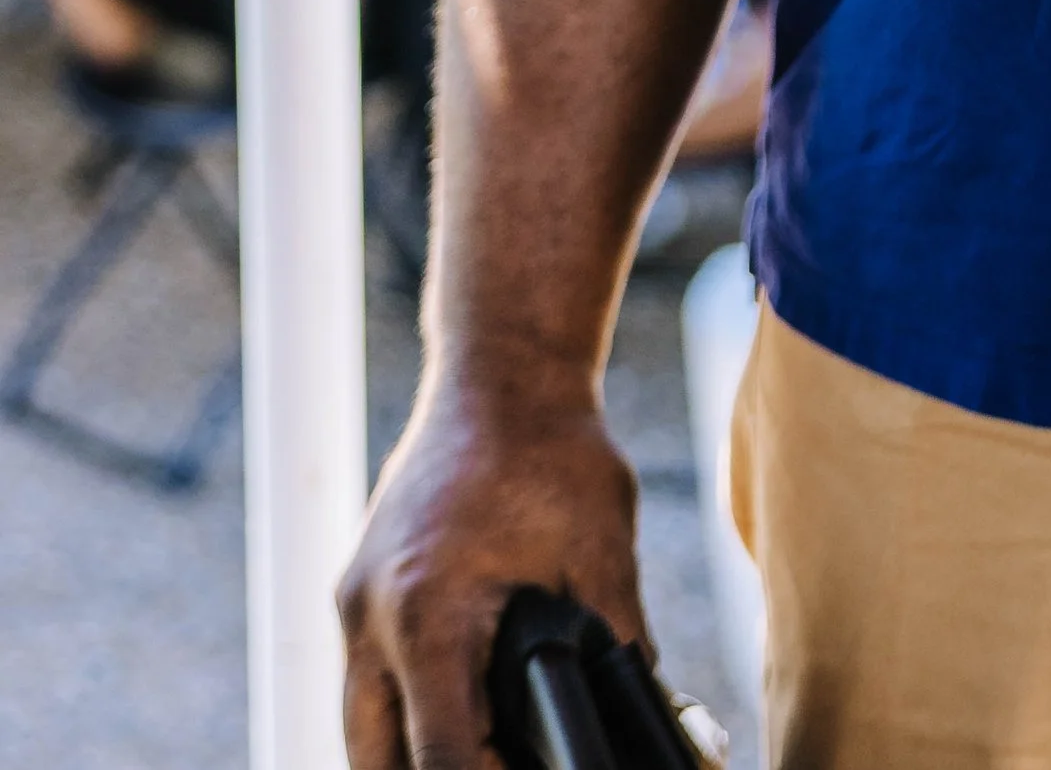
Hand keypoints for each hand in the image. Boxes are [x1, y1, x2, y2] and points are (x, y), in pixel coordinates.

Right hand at [340, 384, 645, 769]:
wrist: (501, 364)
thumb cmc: (554, 447)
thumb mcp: (602, 550)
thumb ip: (620, 644)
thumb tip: (653, 712)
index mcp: (427, 614)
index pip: (438, 755)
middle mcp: (370, 616)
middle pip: (375, 759)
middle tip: (501, 764)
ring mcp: (354, 600)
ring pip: (361, 726)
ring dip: (410, 751)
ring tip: (483, 748)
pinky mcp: (358, 584)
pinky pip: (365, 677)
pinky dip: (402, 708)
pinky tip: (459, 708)